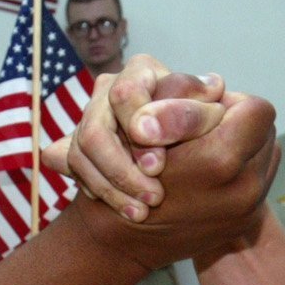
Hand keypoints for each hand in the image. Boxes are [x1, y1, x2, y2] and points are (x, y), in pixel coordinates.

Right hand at [45, 56, 232, 221]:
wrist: (192, 163)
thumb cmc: (210, 132)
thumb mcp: (211, 121)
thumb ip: (191, 115)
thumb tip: (152, 125)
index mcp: (142, 72)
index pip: (126, 96)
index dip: (138, 133)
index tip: (158, 167)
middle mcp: (110, 88)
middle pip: (94, 130)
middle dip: (121, 170)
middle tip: (154, 197)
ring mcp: (91, 115)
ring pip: (80, 153)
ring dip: (111, 189)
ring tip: (142, 212)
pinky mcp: (76, 143)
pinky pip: (72, 167)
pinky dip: (100, 192)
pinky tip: (126, 208)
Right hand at [58, 80, 279, 274]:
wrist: (124, 239)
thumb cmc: (128, 175)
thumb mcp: (148, 128)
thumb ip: (186, 102)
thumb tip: (218, 84)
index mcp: (222, 159)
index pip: (258, 109)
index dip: (230, 104)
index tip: (206, 112)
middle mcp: (245, 187)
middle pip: (267, 131)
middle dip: (239, 124)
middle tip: (206, 130)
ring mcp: (249, 208)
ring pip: (267, 152)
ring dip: (243, 145)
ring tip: (209, 150)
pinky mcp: (248, 221)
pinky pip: (261, 177)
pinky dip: (242, 168)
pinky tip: (213, 172)